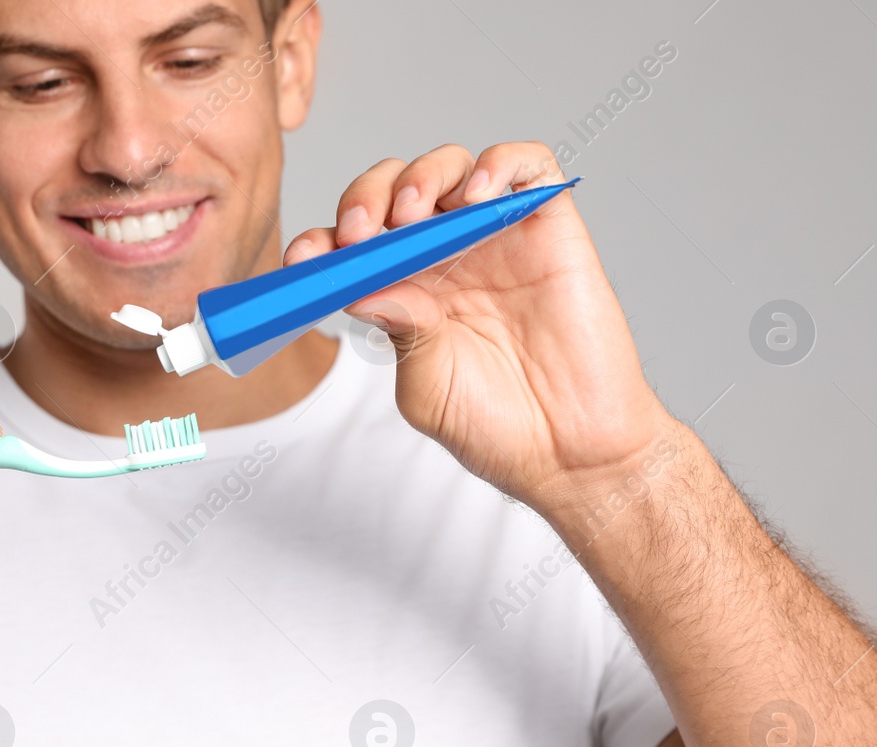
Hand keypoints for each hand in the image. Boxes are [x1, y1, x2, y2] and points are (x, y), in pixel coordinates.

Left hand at [286, 142, 670, 511]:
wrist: (572, 454)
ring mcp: (497, 239)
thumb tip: (364, 287)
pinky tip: (475, 196)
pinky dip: (498, 164)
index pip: (353, 246)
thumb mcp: (426, 388)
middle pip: (395, 192)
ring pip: (452, 168)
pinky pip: (527, 166)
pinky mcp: (550, 229)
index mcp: (406, 292)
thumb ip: (401, 333)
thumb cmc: (498, 428)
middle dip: (366, 197)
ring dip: (421, 176)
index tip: (304, 259)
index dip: (322, 241)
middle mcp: (447, 258)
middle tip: (358, 231)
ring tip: (411, 213)